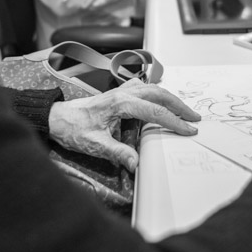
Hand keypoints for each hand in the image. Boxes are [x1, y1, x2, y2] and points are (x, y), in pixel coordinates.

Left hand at [48, 78, 199, 171]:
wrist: (57, 118)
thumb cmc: (73, 129)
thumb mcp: (94, 144)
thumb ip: (117, 153)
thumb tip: (136, 164)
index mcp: (119, 103)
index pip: (154, 111)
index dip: (173, 121)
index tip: (189, 130)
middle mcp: (122, 92)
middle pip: (158, 94)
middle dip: (179, 106)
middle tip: (194, 118)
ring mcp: (121, 90)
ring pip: (153, 88)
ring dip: (170, 98)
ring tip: (185, 111)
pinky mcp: (118, 93)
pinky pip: (143, 88)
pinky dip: (158, 92)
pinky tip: (162, 99)